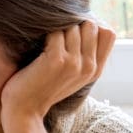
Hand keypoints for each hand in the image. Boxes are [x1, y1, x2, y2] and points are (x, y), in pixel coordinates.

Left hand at [0, 20, 114, 122]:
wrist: (24, 110)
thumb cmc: (43, 88)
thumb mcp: (72, 74)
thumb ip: (84, 54)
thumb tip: (88, 22)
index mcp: (96, 70)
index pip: (108, 33)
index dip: (91, 26)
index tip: (73, 32)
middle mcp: (89, 66)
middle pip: (91, 25)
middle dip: (73, 25)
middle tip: (56, 38)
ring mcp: (75, 63)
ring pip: (73, 26)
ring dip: (57, 30)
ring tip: (45, 47)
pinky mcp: (57, 60)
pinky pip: (55, 32)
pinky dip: (44, 36)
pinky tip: (37, 50)